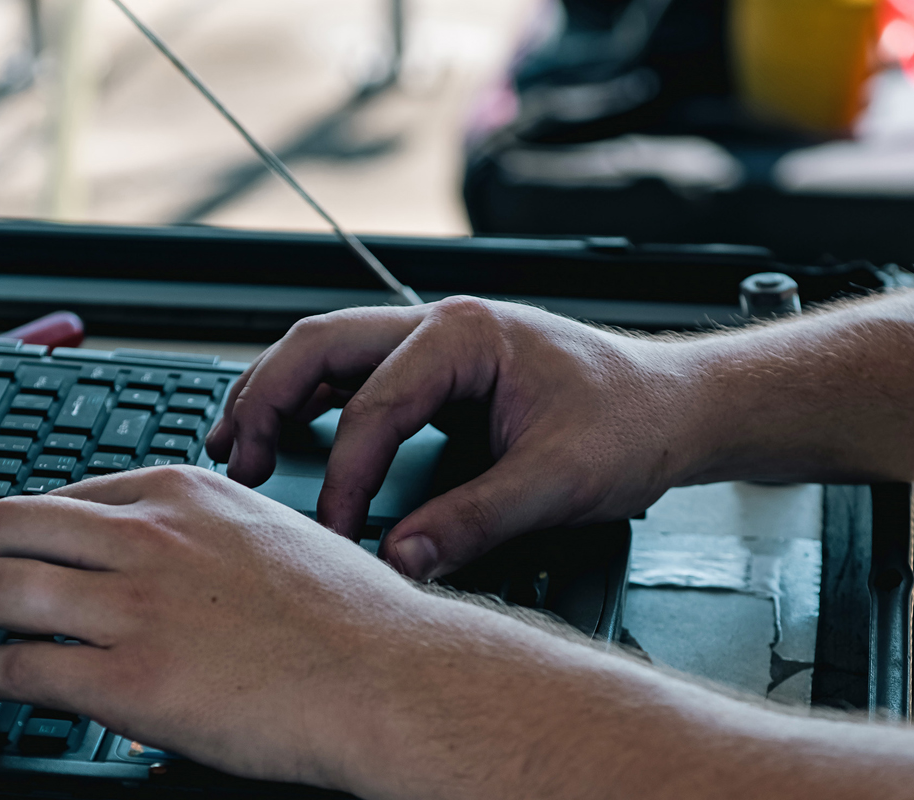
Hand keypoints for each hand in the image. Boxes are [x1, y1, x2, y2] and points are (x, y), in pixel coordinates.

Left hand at [0, 466, 527, 789]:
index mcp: (181, 493)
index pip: (62, 495)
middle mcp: (147, 536)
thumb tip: (157, 557)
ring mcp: (134, 606)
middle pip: (7, 527)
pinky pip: (19, 665)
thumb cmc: (354, 620)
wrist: (392, 678)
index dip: (15, 531)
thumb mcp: (270, 533)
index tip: (3, 554)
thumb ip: (202, 533)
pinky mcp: (129, 679)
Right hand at [207, 297, 716, 577]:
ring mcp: (434, 345)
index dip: (346, 472)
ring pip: (326, 353)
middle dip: (268, 401)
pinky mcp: (436, 373)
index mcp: (468, 334)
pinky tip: (288, 441)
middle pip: (319, 346)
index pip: (375, 402)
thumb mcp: (559, 482)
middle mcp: (440, 327)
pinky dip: (309, 405)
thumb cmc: (632, 422)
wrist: (677, 405)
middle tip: (238, 464)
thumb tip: (402, 561)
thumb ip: (476, 521)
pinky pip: (352, 377)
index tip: (336, 531)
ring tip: (236, 447)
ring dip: (275, 395)